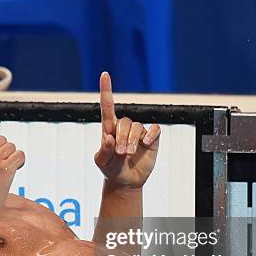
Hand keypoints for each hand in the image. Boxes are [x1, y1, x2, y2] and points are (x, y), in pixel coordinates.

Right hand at [0, 95, 24, 221]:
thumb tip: (2, 153)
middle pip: (3, 139)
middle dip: (7, 151)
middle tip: (2, 168)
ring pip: (12, 147)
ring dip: (14, 158)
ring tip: (5, 174)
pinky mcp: (4, 168)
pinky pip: (20, 155)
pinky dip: (21, 162)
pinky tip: (14, 172)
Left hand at [94, 72, 159, 188]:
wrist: (125, 181)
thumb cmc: (111, 169)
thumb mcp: (101, 162)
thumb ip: (103, 150)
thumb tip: (108, 137)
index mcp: (109, 128)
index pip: (107, 106)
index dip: (106, 90)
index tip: (104, 75)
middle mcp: (124, 127)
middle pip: (125, 122)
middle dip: (122, 138)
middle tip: (121, 153)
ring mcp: (138, 132)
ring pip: (137, 127)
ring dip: (133, 141)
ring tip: (129, 154)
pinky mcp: (151, 138)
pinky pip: (154, 129)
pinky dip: (150, 135)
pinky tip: (146, 143)